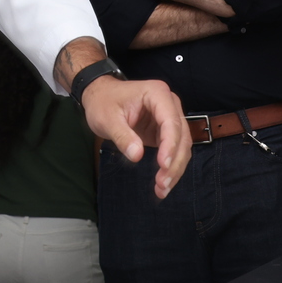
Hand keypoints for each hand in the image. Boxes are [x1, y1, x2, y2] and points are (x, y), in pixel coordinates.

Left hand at [79, 76, 190, 197]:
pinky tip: (163, 183)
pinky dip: (170, 167)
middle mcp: (169, 104)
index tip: (163, 165)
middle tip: (162, 184)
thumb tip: (137, 155)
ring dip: (175, 168)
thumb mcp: (107, 119)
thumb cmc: (103, 103)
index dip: (170, 145)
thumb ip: (122, 136)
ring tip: (162, 188)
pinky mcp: (165, 131)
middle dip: (174, 162)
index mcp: (157, 93)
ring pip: (182, 146)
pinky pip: (174, 150)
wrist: (100, 96)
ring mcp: (169, 117)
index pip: (170, 121)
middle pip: (181, 136)